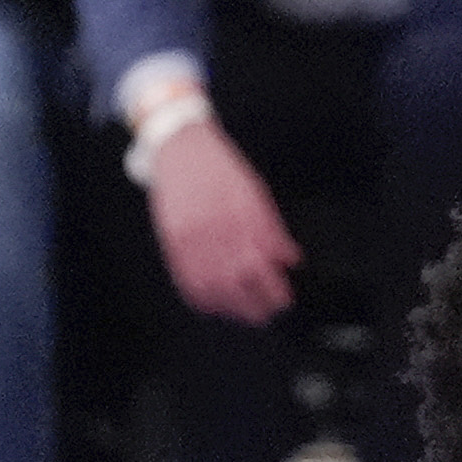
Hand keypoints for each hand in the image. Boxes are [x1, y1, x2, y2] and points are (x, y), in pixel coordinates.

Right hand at [144, 120, 301, 324]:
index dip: (274, 288)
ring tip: (246, 314)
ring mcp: (190, 236)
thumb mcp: (255, 194)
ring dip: (231, 306)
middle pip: (239, 279)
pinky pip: (186, 278)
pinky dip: (202, 297)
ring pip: (212, 285)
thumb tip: (289, 259)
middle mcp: (215, 228)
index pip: (261, 264)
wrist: (181, 147)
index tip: (284, 299)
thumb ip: (272, 229)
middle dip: (257, 304)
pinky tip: (216, 304)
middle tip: (269, 312)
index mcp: (240, 216)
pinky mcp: (172, 240)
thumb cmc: (220, 169)